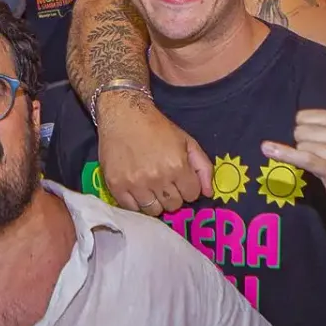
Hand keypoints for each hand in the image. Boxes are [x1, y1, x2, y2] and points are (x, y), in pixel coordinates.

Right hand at [96, 92, 212, 214]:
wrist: (123, 115)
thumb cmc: (157, 127)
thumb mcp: (187, 141)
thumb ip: (203, 167)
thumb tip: (208, 193)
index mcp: (177, 166)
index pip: (192, 195)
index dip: (188, 187)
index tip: (179, 179)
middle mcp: (157, 178)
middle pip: (173, 205)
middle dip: (173, 195)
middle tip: (165, 181)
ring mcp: (136, 184)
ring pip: (154, 210)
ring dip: (155, 201)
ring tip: (150, 186)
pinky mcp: (117, 186)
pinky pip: (132, 209)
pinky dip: (136, 202)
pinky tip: (137, 189)